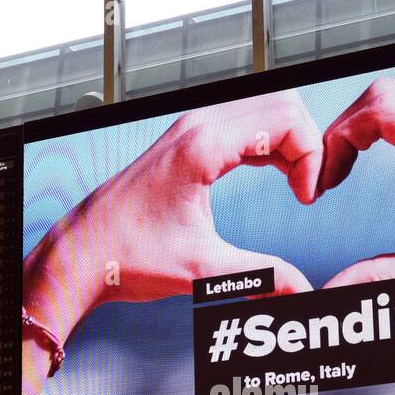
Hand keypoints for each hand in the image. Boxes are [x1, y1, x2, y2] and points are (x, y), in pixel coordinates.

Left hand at [24, 90, 321, 343]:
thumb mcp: (202, 272)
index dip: (311, 157)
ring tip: (298, 186)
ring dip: (292, 143)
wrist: (83, 253)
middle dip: (308, 144)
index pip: (286, 119)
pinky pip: (246, 124)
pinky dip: (272, 144)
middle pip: (282, 104)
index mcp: (203, 146)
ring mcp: (192, 130)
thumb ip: (260, 277)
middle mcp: (198, 127)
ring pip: (266, 109)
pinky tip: (278, 176)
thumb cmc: (127, 256)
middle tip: (309, 190)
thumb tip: (303, 290)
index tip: (306, 199)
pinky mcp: (189, 142)